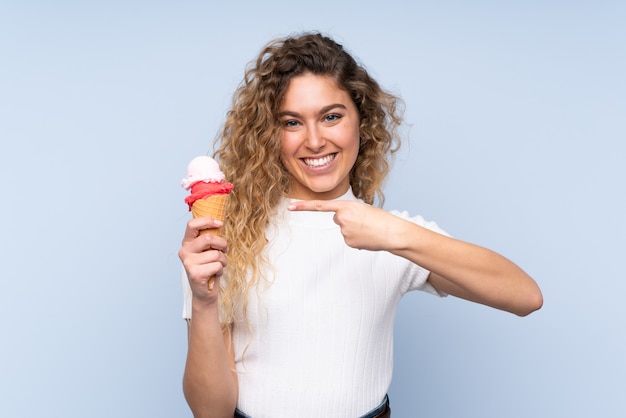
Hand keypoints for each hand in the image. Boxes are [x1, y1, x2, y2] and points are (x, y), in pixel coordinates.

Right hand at [178, 217, 228, 303]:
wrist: (204, 292)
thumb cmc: (208, 268)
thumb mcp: (207, 250)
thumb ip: (210, 238)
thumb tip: (220, 223)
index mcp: (187, 243)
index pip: (192, 225)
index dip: (207, 221)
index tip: (219, 223)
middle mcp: (184, 252)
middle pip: (208, 238)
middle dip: (222, 244)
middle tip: (224, 250)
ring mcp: (188, 263)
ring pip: (216, 254)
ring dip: (223, 260)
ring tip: (217, 266)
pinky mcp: (195, 274)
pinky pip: (217, 265)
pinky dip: (221, 270)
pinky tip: (214, 274)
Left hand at [288, 200, 403, 250]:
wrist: (391, 232)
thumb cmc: (380, 218)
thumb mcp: (362, 209)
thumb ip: (348, 213)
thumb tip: (342, 226)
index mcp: (346, 206)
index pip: (320, 206)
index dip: (304, 207)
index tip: (290, 207)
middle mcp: (342, 218)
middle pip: (337, 218)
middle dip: (348, 220)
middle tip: (364, 221)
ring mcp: (344, 231)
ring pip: (344, 230)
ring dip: (354, 230)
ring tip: (368, 229)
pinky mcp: (348, 242)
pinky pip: (349, 239)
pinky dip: (357, 238)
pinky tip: (367, 237)